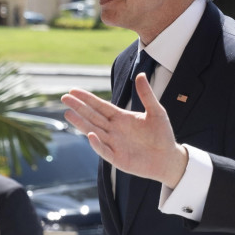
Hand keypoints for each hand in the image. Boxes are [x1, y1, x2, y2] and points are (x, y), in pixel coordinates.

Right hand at [62, 74, 188, 187]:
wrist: (169, 158)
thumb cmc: (162, 135)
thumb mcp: (156, 111)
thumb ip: (147, 95)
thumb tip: (140, 74)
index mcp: (121, 118)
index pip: (100, 106)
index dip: (87, 98)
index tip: (73, 90)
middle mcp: (114, 130)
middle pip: (93, 117)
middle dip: (79, 108)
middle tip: (64, 98)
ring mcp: (114, 144)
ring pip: (94, 131)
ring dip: (81, 124)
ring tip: (68, 113)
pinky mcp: (118, 159)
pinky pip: (105, 150)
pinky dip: (97, 144)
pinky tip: (90, 135)